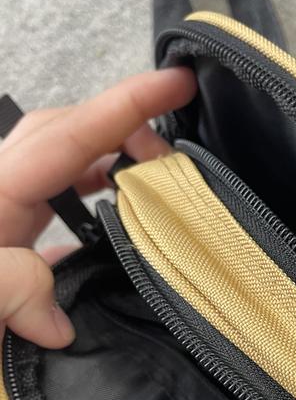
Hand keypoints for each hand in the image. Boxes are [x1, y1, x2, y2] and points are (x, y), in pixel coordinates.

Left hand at [0, 68, 195, 348]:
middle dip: (122, 128)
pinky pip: (56, 218)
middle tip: (174, 156)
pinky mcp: (8, 260)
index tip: (175, 85)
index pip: (64, 139)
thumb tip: (56, 315)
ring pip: (60, 172)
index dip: (123, 107)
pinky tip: (115, 233)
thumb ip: (6, 289)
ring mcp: (1, 231)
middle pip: (61, 136)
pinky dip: (92, 210)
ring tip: (153, 179)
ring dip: (109, 163)